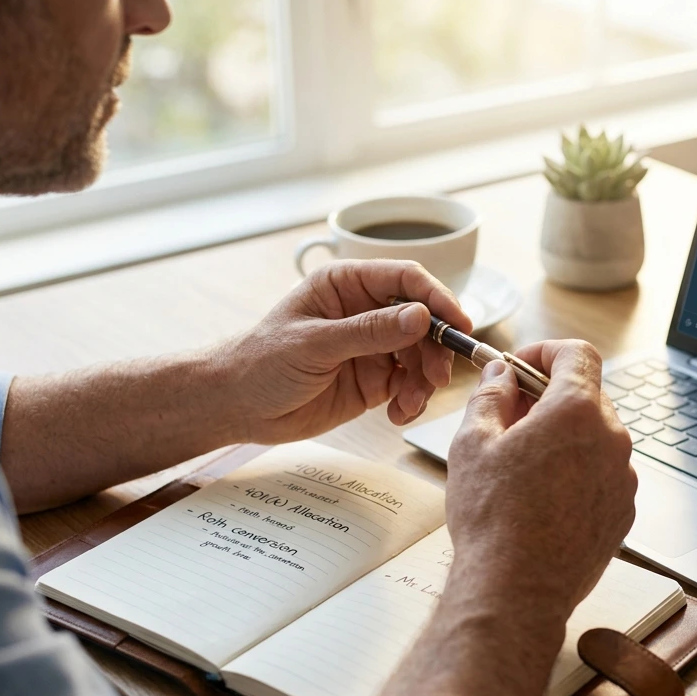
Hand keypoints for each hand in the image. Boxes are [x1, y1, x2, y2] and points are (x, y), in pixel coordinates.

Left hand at [216, 259, 471, 442]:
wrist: (237, 406)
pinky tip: (399, 415)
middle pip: (423, 320)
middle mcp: (365, 311)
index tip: (459, 324)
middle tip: (437, 376)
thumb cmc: (261, 362)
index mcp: (347, 285)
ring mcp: (372, 347)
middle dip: (435, 348)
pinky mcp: (374, 380)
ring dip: (425, 379)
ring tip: (411, 403)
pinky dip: (413, 400)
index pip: (405, 280)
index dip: (437, 299)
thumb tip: (420, 317)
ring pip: (421, 355)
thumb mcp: (315, 344)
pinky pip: (409, 385)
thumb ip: (369, 331)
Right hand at [444, 340, 636, 617]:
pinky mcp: (622, 512)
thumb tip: (500, 375)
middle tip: (509, 418)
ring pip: (595, 437)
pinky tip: (541, 498)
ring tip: (521, 465)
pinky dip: (576, 472)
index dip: (545, 352)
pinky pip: (602, 474)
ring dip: (563, 438)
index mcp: (577, 411)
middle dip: (548, 398)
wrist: (517, 590)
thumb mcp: (473, 442)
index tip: (521, 367)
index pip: (577, 353)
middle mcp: (612, 439)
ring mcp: (622, 478)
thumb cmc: (492, 518)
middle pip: (586, 395)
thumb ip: (490, 395)